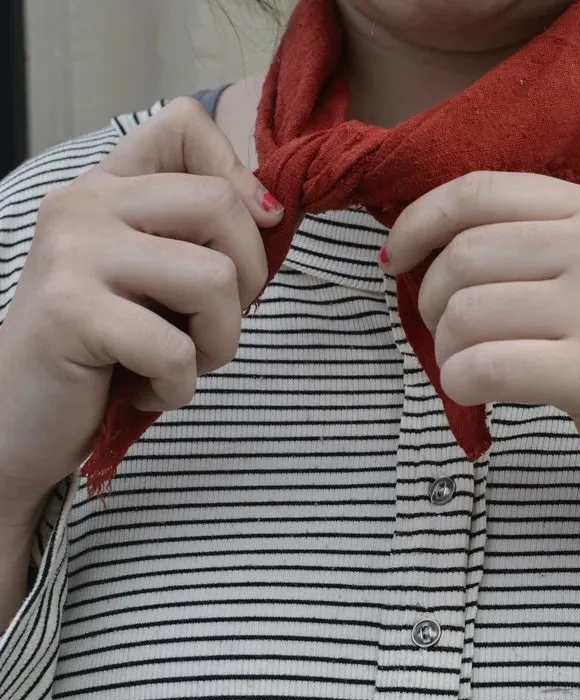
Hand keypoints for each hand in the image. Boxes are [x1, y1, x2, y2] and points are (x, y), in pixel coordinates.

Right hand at [0, 97, 283, 516]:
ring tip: (180, 363)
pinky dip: (180, 386)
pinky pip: (177, 349)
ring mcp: (74, 253)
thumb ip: (200, 237)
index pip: (185, 122)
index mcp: (110, 187)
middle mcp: (86, 204)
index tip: (249, 233)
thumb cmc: (105, 351)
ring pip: (215, 279)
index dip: (242, 177)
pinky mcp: (71, 312)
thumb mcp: (157, 280)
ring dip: (219, 343)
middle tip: (212, 324)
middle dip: (248, 282)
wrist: (19, 416)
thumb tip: (274, 210)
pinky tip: (146, 389)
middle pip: (224, 205)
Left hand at [383, 172, 579, 554]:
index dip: (419, 221)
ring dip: (448, 353)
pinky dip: (461, 386)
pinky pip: (485, 367)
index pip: (482, 191)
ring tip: (473, 372)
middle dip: (430, 303)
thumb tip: (430, 252)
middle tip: (448, 337)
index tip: (395, 258)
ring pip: (466, 313)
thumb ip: (541, 248)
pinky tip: (479, 398)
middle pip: (464, 255)